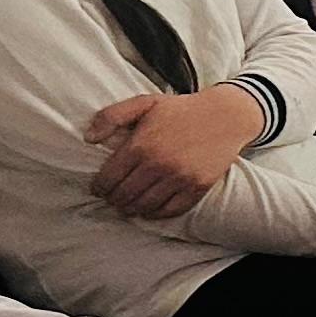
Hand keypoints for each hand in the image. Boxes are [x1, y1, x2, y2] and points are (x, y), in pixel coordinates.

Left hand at [84, 87, 264, 219]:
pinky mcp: (198, 187)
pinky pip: (171, 210)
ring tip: (127, 205)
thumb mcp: (145, 103)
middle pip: (123, 196)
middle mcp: (158, 165)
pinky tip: (150, 209)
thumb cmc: (182, 109)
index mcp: (141, 146)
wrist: (227, 116)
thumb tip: (88, 138)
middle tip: (112, 197)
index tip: (98, 188)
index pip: (108, 179)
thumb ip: (111, 116)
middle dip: (113, 199)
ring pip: (144, 206)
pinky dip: (156, 214)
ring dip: (131, 209)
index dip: (98, 187)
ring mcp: (180, 178)